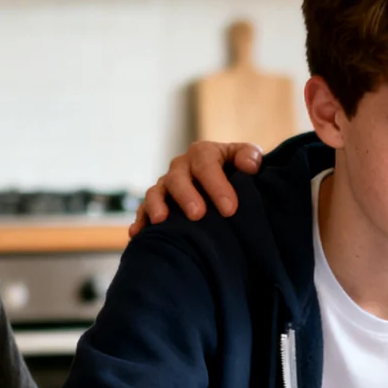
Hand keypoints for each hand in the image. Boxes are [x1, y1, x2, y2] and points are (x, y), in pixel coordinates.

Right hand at [129, 141, 262, 235]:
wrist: (228, 183)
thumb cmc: (238, 172)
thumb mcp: (247, 158)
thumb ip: (250, 156)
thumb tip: (249, 166)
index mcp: (203, 153)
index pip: (206, 164)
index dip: (216, 185)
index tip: (230, 209)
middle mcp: (181, 167)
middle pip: (177, 177)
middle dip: (186, 196)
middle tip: (198, 215)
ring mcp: (166, 185)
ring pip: (155, 192)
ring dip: (157, 205)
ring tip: (162, 220)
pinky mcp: (156, 204)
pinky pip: (142, 211)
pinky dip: (139, 221)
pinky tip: (137, 234)